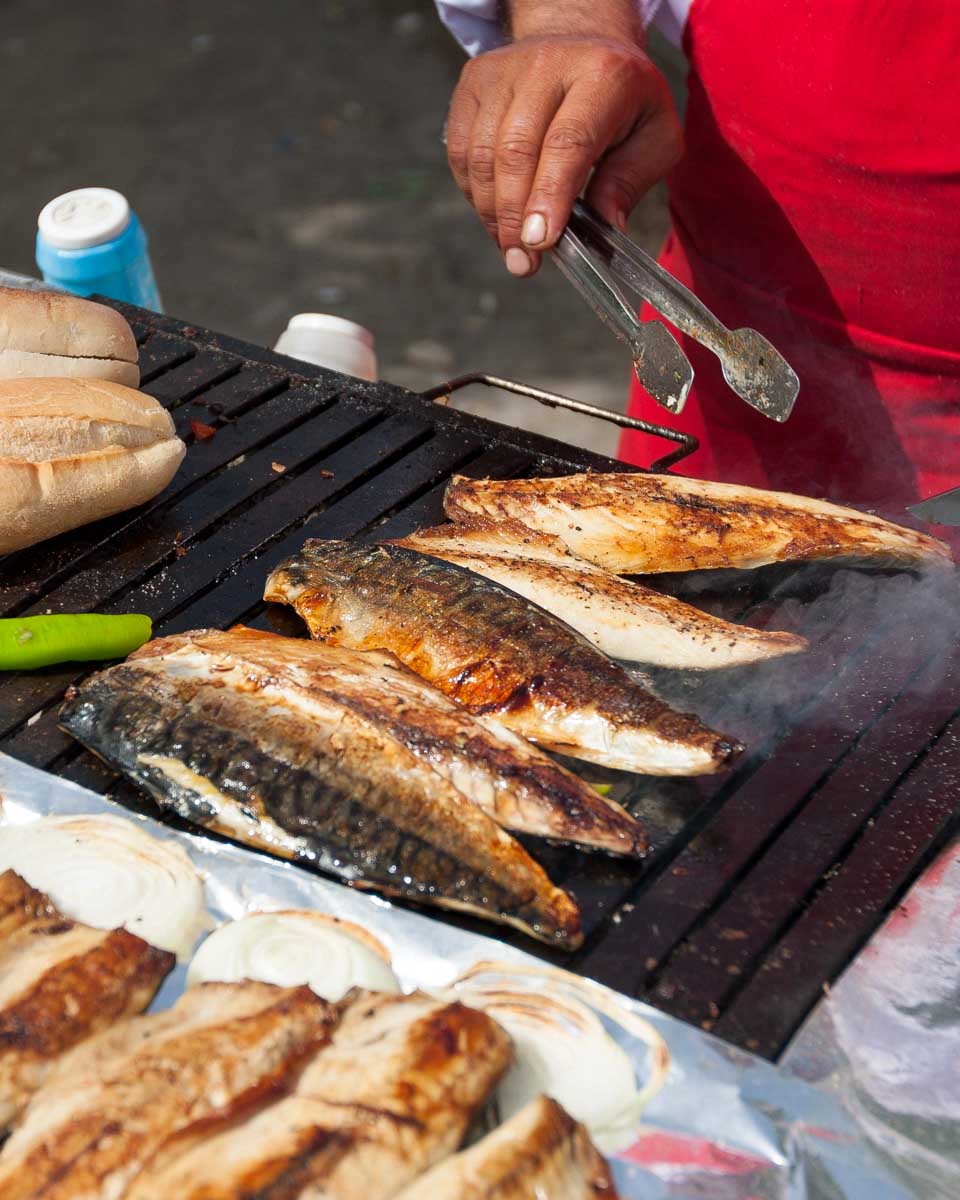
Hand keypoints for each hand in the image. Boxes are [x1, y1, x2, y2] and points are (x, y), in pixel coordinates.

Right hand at [446, 35, 681, 275]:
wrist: (582, 42)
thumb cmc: (623, 100)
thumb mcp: (654, 136)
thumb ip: (631, 183)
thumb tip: (604, 229)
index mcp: (602, 75)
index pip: (568, 141)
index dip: (550, 195)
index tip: (539, 242)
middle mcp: (547, 64)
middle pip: (516, 151)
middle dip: (514, 216)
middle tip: (523, 261)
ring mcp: (503, 71)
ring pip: (482, 154)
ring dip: (491, 212)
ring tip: (510, 246)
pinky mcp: (474, 83)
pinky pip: (461, 150)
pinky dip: (474, 193)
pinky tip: (495, 213)